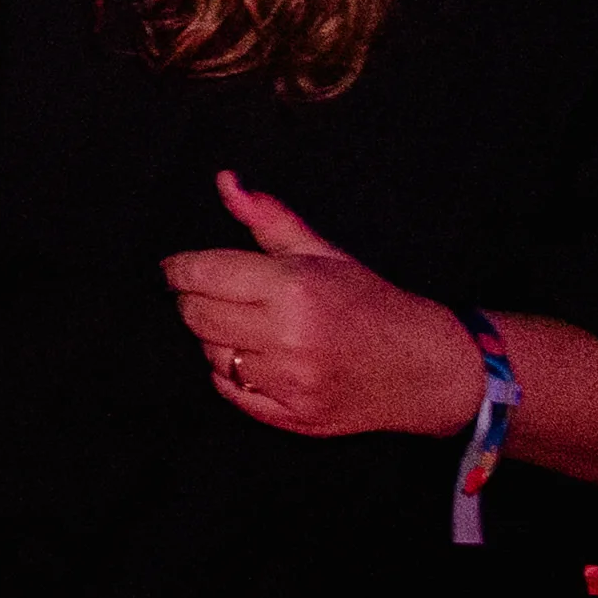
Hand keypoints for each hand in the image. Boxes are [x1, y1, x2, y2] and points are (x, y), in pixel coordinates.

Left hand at [161, 175, 473, 440]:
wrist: (422, 366)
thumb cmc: (368, 302)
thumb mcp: (322, 253)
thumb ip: (267, 217)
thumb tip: (226, 182)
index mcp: (293, 288)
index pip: (202, 275)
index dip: (177, 270)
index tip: (175, 269)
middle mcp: (288, 336)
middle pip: (196, 316)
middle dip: (192, 301)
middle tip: (211, 295)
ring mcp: (290, 380)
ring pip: (211, 354)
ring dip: (216, 338)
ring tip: (246, 326)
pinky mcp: (293, 415)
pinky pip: (231, 391)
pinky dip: (232, 373)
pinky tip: (257, 357)